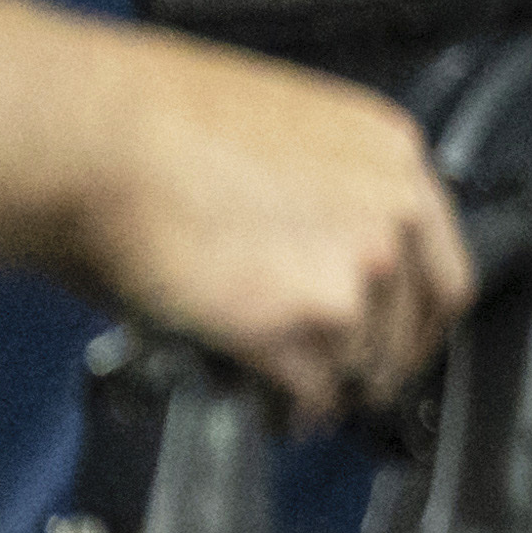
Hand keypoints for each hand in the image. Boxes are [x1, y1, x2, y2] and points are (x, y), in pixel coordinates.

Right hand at [33, 10, 471, 422]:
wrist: (90, 137)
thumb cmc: (148, 121)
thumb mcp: (276, 132)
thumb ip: (322, 194)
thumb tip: (316, 251)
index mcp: (391, 153)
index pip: (441, 255)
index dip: (417, 309)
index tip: (399, 333)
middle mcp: (394, 210)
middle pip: (418, 319)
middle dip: (386, 358)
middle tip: (356, 381)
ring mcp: (358, 268)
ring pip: (366, 360)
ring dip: (334, 387)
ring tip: (302, 399)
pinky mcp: (306, 320)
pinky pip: (316, 391)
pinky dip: (296, 411)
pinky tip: (278, 412)